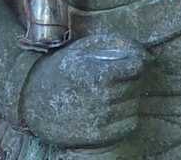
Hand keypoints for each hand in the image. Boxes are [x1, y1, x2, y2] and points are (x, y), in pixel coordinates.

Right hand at [20, 33, 146, 148]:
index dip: (137, 61)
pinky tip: (111, 108)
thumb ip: (117, 44)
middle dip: (132, 77)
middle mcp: (101, 98)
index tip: (130, 61)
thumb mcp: (85, 47)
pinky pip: (130, 124)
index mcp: (97, 73)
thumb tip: (146, 53)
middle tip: (116, 76)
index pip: (137, 65)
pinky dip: (126, 115)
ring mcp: (100, 119)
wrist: (33, 99)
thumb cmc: (63, 68)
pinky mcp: (99, 136)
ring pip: (135, 104)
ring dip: (129, 96)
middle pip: (137, 84)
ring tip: (111, 92)